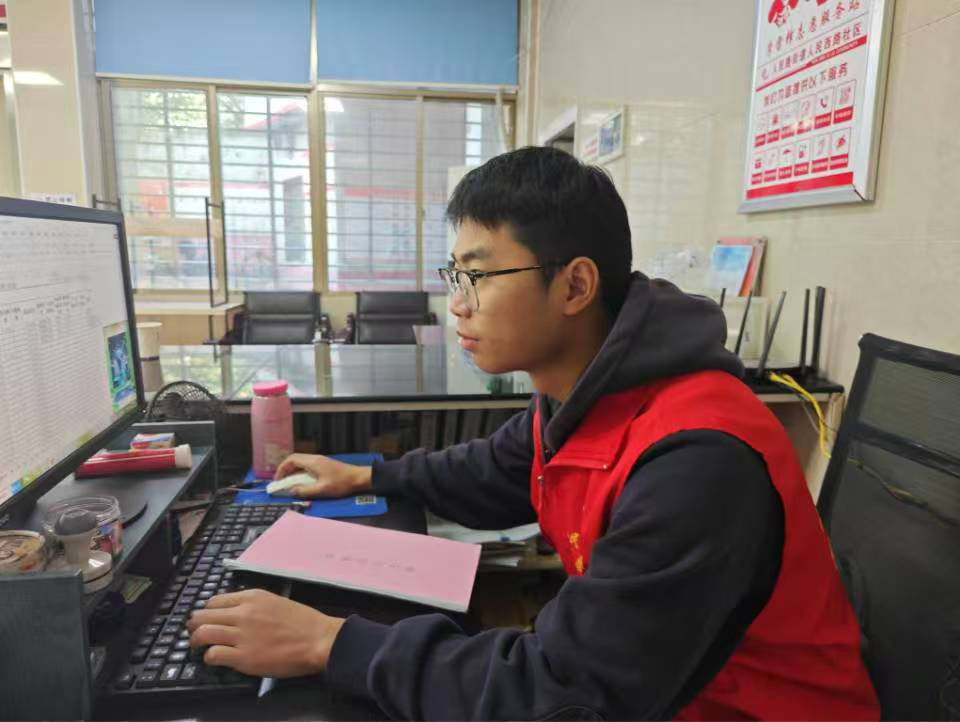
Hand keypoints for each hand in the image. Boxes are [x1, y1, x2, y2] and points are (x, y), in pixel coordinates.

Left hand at [187, 589, 344, 676]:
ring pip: (203, 634)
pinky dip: (209, 657)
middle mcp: (243, 613)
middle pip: (203, 616)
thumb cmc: (303, 622)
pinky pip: (213, 655)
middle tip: (194, 633)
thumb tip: (237, 613)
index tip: (207, 619)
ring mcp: (242, 636)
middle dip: (194, 625)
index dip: (206, 612)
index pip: (215, 601)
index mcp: (252, 597)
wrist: (318, 640)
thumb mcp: (276, 601)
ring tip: (197, 646)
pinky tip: (214, 658)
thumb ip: (254, 605)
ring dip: (196, 641)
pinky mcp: (243, 657)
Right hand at [273, 453, 372, 499]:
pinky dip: (301, 472)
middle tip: (281, 482)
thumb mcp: (322, 489)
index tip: (277, 480)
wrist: (359, 478)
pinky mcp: (324, 465)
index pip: (291, 460)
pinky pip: (307, 466)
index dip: (281, 469)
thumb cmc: (341, 483)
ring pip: (301, 462)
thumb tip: (291, 491)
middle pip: (295, 459)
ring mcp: (320, 461)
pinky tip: (301, 481)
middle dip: (285, 470)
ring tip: (289, 483)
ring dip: (293, 471)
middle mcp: (315, 459)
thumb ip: (305, 491)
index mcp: (313, 462)